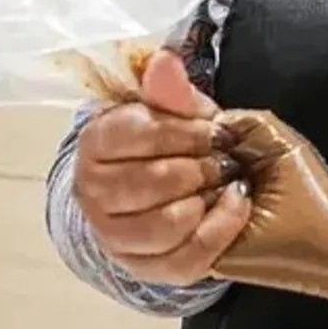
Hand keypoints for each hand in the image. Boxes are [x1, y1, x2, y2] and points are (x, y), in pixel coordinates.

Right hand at [71, 49, 248, 285]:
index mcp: (95, 143)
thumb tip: (164, 61)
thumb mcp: (181, 113)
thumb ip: (172, 92)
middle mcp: (92, 192)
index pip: (134, 134)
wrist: (179, 194)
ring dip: (205, 201)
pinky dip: (220, 230)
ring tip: (225, 184)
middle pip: (149, 181)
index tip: (215, 130)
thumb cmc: (180, 146)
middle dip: (199, 168)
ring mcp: (114, 235)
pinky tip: (235, 206)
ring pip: (162, 224)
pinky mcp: (145, 267)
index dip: (184, 131)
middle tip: (223, 159)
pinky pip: (185, 257)